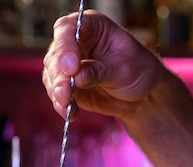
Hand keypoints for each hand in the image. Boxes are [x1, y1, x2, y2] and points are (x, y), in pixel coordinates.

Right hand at [42, 11, 166, 120]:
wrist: (141, 94)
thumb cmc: (138, 70)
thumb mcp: (124, 69)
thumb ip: (100, 71)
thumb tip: (77, 76)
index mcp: (92, 26)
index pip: (68, 28)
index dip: (65, 47)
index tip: (71, 68)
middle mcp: (75, 42)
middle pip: (55, 55)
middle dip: (59, 77)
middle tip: (65, 93)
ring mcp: (68, 64)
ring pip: (51, 75)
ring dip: (57, 92)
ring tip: (67, 106)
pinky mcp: (66, 85)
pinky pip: (56, 94)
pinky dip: (61, 105)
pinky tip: (71, 114)